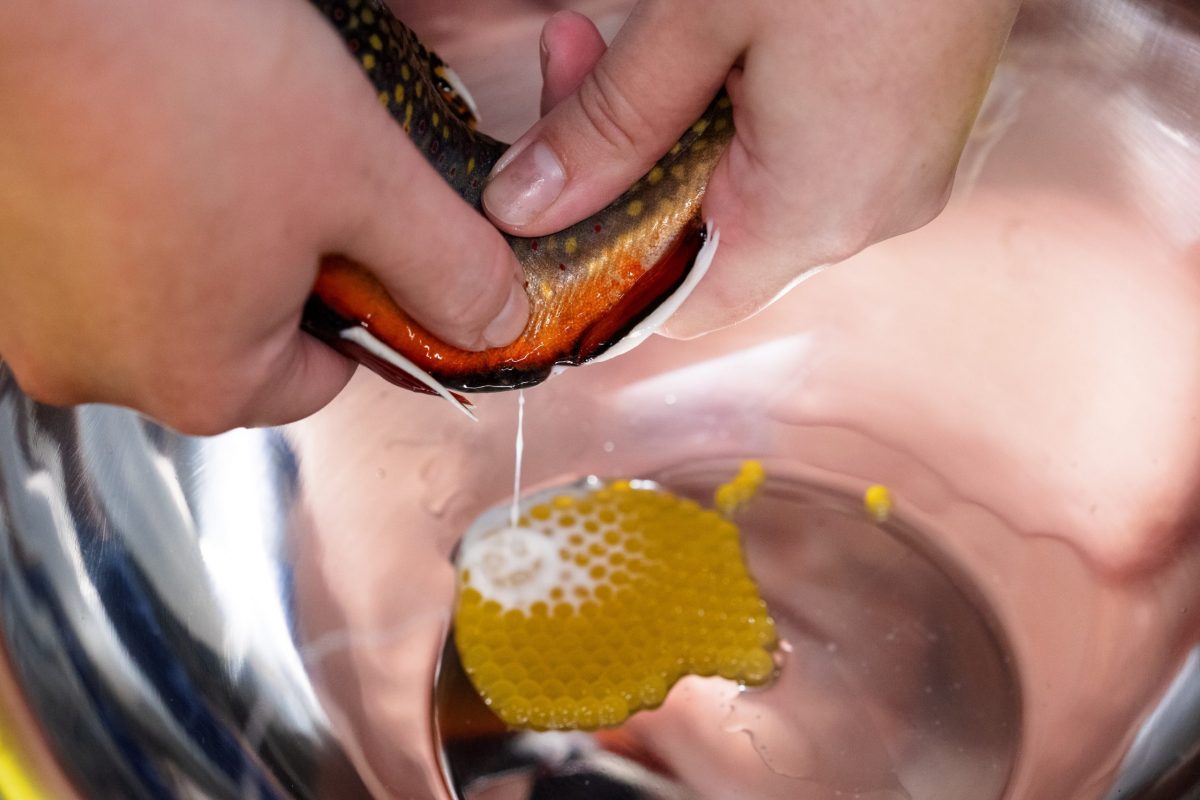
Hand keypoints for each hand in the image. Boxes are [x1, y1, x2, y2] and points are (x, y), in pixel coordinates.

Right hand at [0, 0, 527, 433]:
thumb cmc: (185, 78)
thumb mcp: (363, 181)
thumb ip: (443, 267)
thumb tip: (490, 321)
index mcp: (200, 383)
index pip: (319, 380)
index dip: (363, 311)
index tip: (368, 248)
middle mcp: (101, 370)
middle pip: (239, 341)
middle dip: (280, 272)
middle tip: (295, 180)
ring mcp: (31, 314)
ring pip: (164, 292)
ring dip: (203, 236)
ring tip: (217, 149)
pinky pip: (93, 253)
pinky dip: (131, 212)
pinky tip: (150, 143)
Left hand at [483, 0, 1019, 336]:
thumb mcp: (699, 18)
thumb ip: (607, 122)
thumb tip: (525, 206)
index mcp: (817, 211)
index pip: (684, 304)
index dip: (606, 265)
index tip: (548, 196)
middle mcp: (869, 210)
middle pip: (708, 233)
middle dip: (629, 155)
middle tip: (576, 56)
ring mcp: (898, 167)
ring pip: (749, 182)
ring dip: (680, 116)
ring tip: (654, 25)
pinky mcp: (910, 122)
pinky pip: (802, 149)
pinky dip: (743, 106)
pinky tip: (720, 37)